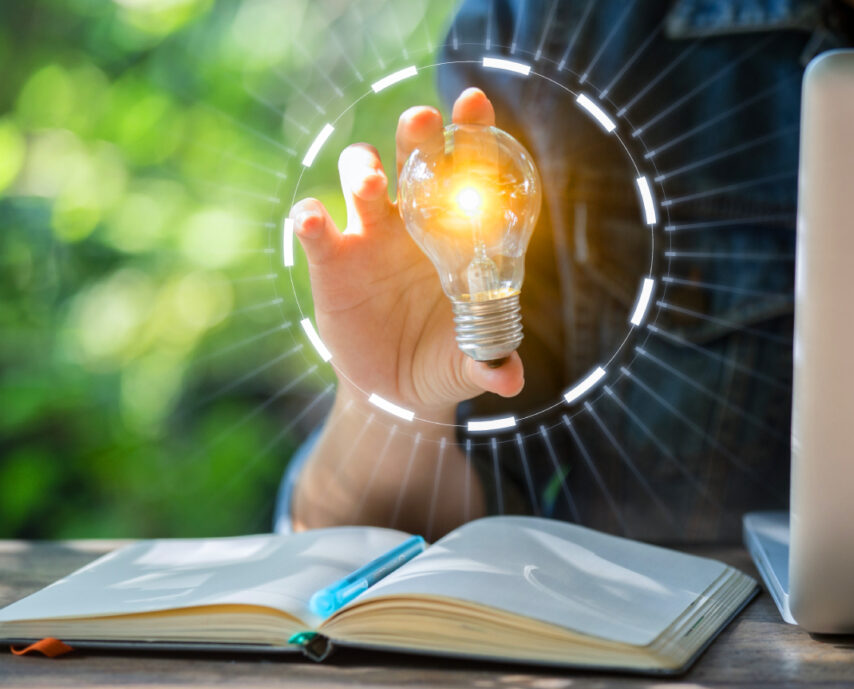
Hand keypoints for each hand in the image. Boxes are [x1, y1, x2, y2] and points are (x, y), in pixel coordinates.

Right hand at [290, 88, 524, 419]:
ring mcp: (369, 237)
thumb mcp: (468, 361)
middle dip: (415, 136)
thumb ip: (490, 363)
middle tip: (422, 122)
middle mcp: (412, 221)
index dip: (471, 132)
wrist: (395, 389)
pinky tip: (317, 220)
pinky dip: (312, 218)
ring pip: (359, 178)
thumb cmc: (442, 359)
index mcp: (455, 231)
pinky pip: (317, 229)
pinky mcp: (332, 263)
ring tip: (371, 181)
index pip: (465, 169)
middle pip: (411, 159)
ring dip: (362, 169)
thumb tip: (510, 379)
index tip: (476, 102)